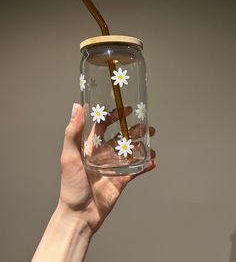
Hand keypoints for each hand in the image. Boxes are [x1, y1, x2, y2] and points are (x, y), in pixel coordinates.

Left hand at [59, 103, 156, 233]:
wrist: (80, 214)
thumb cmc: (71, 185)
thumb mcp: (70, 156)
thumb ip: (73, 132)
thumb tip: (76, 107)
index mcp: (91, 147)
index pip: (104, 125)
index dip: (115, 115)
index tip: (127, 109)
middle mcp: (104, 154)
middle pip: (122, 137)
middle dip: (134, 130)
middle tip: (146, 125)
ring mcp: (114, 167)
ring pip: (131, 152)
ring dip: (143, 145)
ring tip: (152, 140)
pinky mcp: (122, 179)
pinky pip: (136, 169)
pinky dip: (145, 165)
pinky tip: (152, 161)